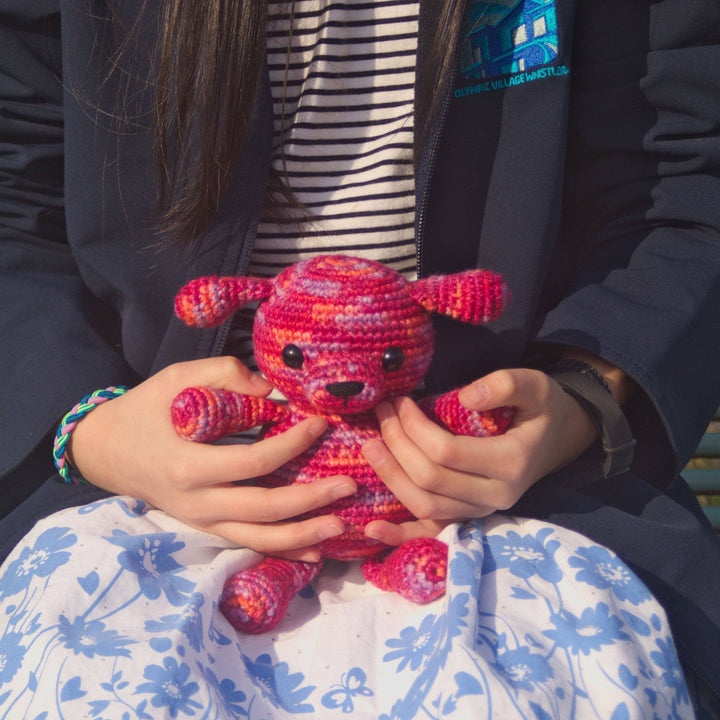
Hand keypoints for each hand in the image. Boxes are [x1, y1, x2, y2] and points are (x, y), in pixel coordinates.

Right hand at [69, 357, 355, 560]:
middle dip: (310, 499)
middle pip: (264, 509)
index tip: (321, 424)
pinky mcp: (205, 527)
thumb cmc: (144, 409)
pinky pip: (247, 542)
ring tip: (339, 526)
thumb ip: (225, 376)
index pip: (254, 461)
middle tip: (349, 486)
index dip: (293, 444)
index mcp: (189, 465)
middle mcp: (197, 502)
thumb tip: (274, 391)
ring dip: (302, 535)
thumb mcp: (177, 379)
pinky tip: (314, 551)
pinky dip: (282, 549)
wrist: (104, 450)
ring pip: (259, 537)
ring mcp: (201, 521)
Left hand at [361, 367, 598, 545]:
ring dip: (391, 476)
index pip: (447, 452)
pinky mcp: (469, 517)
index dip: (415, 427)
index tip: (400, 401)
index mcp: (511, 462)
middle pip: (430, 479)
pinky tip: (371, 528)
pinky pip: (432, 532)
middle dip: (397, 445)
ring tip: (370, 446)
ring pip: (425, 506)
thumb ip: (505, 385)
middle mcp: (496, 495)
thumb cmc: (541, 409)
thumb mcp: (533, 384)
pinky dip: (401, 534)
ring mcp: (481, 511)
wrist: (557, 439)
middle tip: (382, 414)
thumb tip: (466, 397)